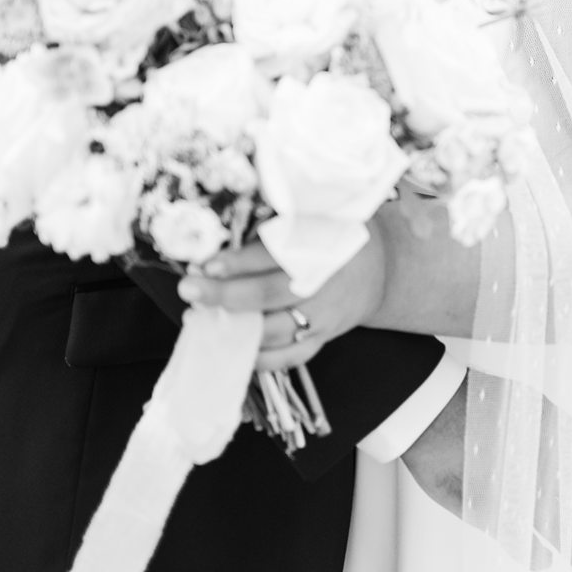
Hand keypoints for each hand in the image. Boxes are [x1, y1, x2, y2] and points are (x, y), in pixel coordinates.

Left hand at [177, 236, 387, 371]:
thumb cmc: (337, 234)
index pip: (279, 254)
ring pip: (277, 329)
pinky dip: (260, 357)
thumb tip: (225, 222)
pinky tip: (229, 347)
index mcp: (326, 243)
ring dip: (235, 327)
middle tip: (190, 289)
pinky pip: (290, 356)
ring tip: (198, 317)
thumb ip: (281, 216)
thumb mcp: (319, 213)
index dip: (242, 261)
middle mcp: (327, 282)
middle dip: (226, 294)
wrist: (382, 270)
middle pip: (271, 294)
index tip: (208, 263)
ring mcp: (326, 315)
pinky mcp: (323, 337)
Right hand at [401, 371, 571, 571]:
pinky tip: (542, 561)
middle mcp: (541, 455)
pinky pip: (516, 531)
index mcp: (555, 427)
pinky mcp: (486, 498)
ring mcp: (515, 478)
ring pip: (558, 521)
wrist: (428, 402)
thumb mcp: (526, 408)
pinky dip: (531, 548)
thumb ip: (554, 435)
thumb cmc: (474, 401)